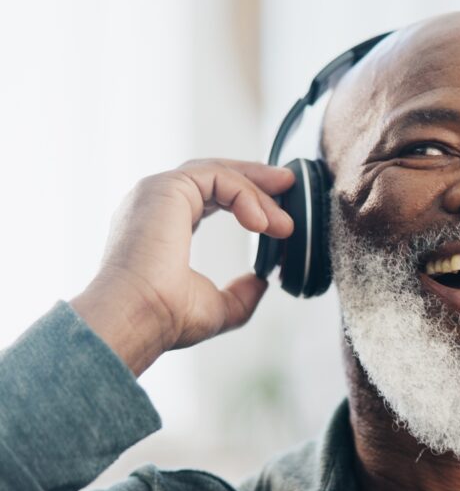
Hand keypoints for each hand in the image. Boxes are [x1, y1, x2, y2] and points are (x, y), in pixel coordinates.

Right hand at [70, 159, 294, 375]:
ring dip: (258, 193)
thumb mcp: (217, 307)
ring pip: (219, 173)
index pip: (210, 196)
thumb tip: (261, 283)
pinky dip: (246, 195)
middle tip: (289, 184)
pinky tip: (262, 224)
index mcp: (164, 225)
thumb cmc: (165, 317)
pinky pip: (217, 178)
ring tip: (284, 224)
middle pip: (214, 175)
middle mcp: (157, 204)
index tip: (279, 214)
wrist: (138, 317)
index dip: (247, 198)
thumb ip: (240, 294)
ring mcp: (158, 192)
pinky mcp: (166, 188)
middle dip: (256, 178)